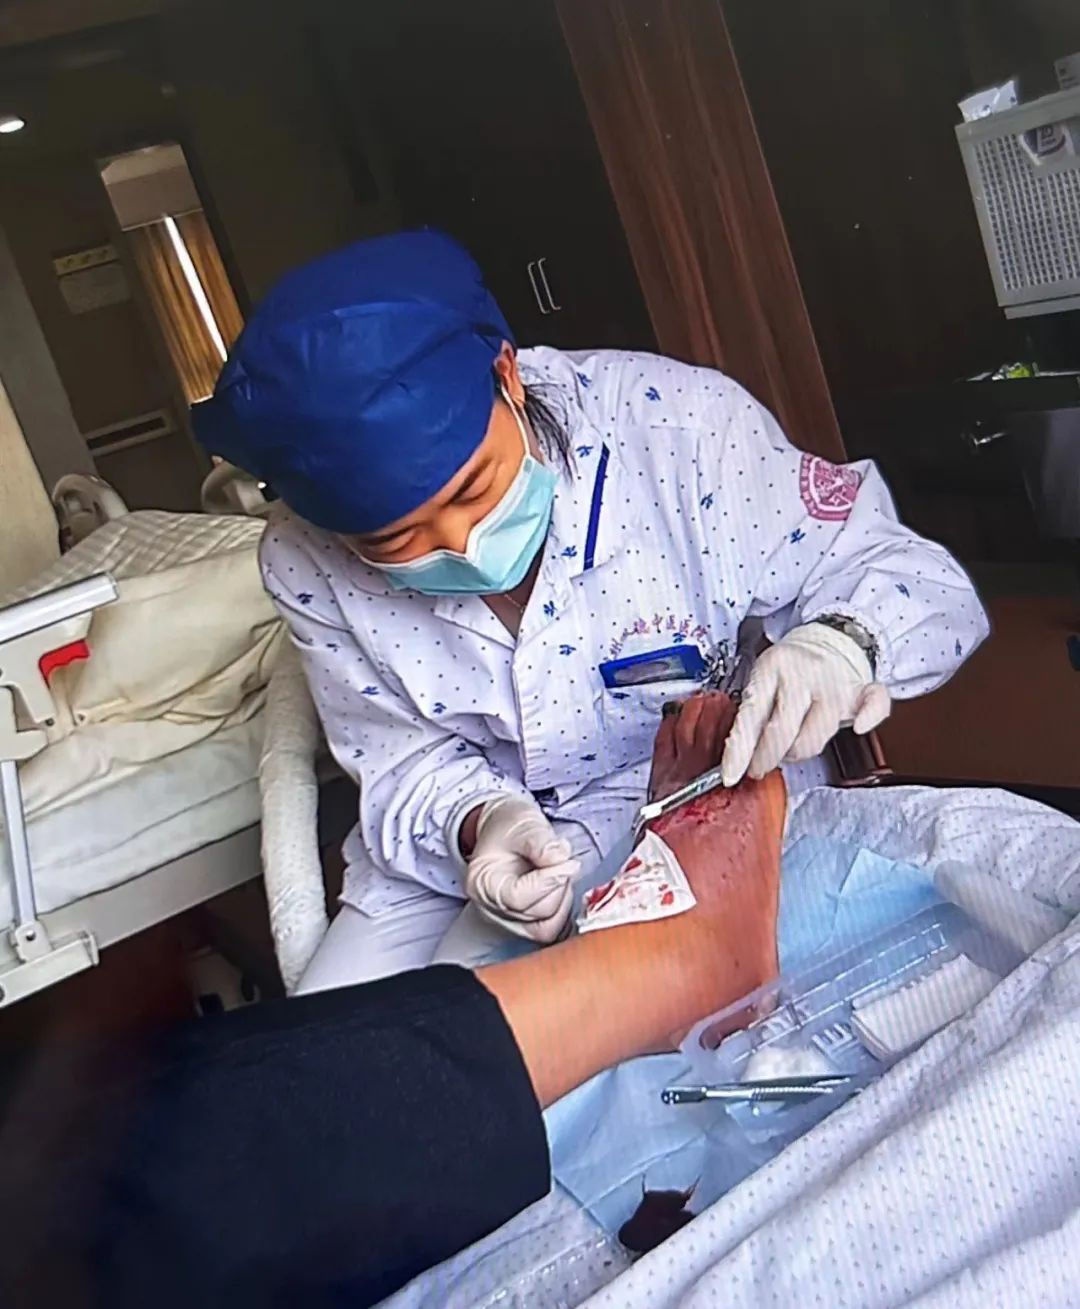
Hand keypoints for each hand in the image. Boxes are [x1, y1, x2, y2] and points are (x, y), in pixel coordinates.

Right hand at [464, 796, 581, 943]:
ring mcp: (508, 920)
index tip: (567, 863)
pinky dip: (564, 910)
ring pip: (546, 926)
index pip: (517, 897)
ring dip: (563, 899)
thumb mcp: (522, 823)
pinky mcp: (526, 924)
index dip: (547, 882)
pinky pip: (551, 929)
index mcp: (482, 883)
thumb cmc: (508, 826)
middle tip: (565, 860)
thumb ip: (540, 841)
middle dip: (558, 886)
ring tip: (561, 871)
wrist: (507, 831)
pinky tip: (563, 887)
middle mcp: (491, 908)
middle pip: (535, 913)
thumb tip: (560, 858)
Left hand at [720, 622, 890, 784]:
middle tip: (758, 767)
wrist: (828, 641)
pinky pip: (873, 704)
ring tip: (789, 746)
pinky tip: (858, 727)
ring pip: (814, 737)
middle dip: (766, 757)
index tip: (730, 776)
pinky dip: (869, 717)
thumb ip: (751, 716)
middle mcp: (803, 674)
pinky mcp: (862, 690)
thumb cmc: (790, 671)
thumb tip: (736, 761)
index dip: (739, 750)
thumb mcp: (762, 682)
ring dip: (798, 752)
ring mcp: (834, 683)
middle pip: (782, 731)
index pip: (751, 715)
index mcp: (772, 668)